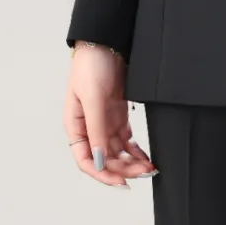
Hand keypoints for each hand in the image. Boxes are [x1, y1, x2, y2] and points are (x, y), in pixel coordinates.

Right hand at [64, 43, 156, 187]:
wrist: (107, 42)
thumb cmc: (91, 66)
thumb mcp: (93, 98)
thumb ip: (97, 130)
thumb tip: (100, 160)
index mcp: (76, 126)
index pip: (87, 160)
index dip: (103, 174)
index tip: (121, 182)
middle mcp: (90, 128)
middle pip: (105, 158)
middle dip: (123, 169)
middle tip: (143, 173)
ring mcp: (105, 122)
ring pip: (118, 152)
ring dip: (132, 162)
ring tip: (149, 168)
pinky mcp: (118, 114)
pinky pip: (127, 140)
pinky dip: (136, 150)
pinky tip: (146, 157)